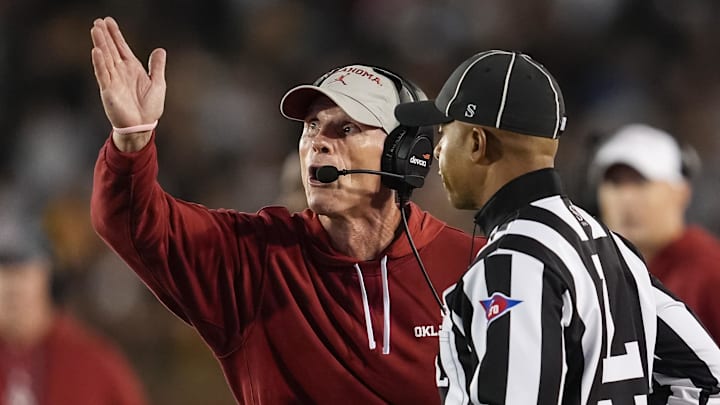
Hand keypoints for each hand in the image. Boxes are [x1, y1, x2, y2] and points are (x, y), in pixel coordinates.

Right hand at [90, 17, 165, 145]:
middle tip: (98, 21)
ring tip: (95, 30)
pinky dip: (100, 63)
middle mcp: (120, 72)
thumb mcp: (158, 84)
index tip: (108, 21)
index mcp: (132, 69)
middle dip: (105, 35)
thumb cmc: (149, 108)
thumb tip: (160, 50)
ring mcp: (113, 81)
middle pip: (111, 50)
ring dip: (101, 44)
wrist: (143, 127)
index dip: (116, 34)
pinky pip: (103, 74)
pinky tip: (96, 51)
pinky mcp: (108, 91)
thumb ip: (157, 67)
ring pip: (105, 59)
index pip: (121, 47)